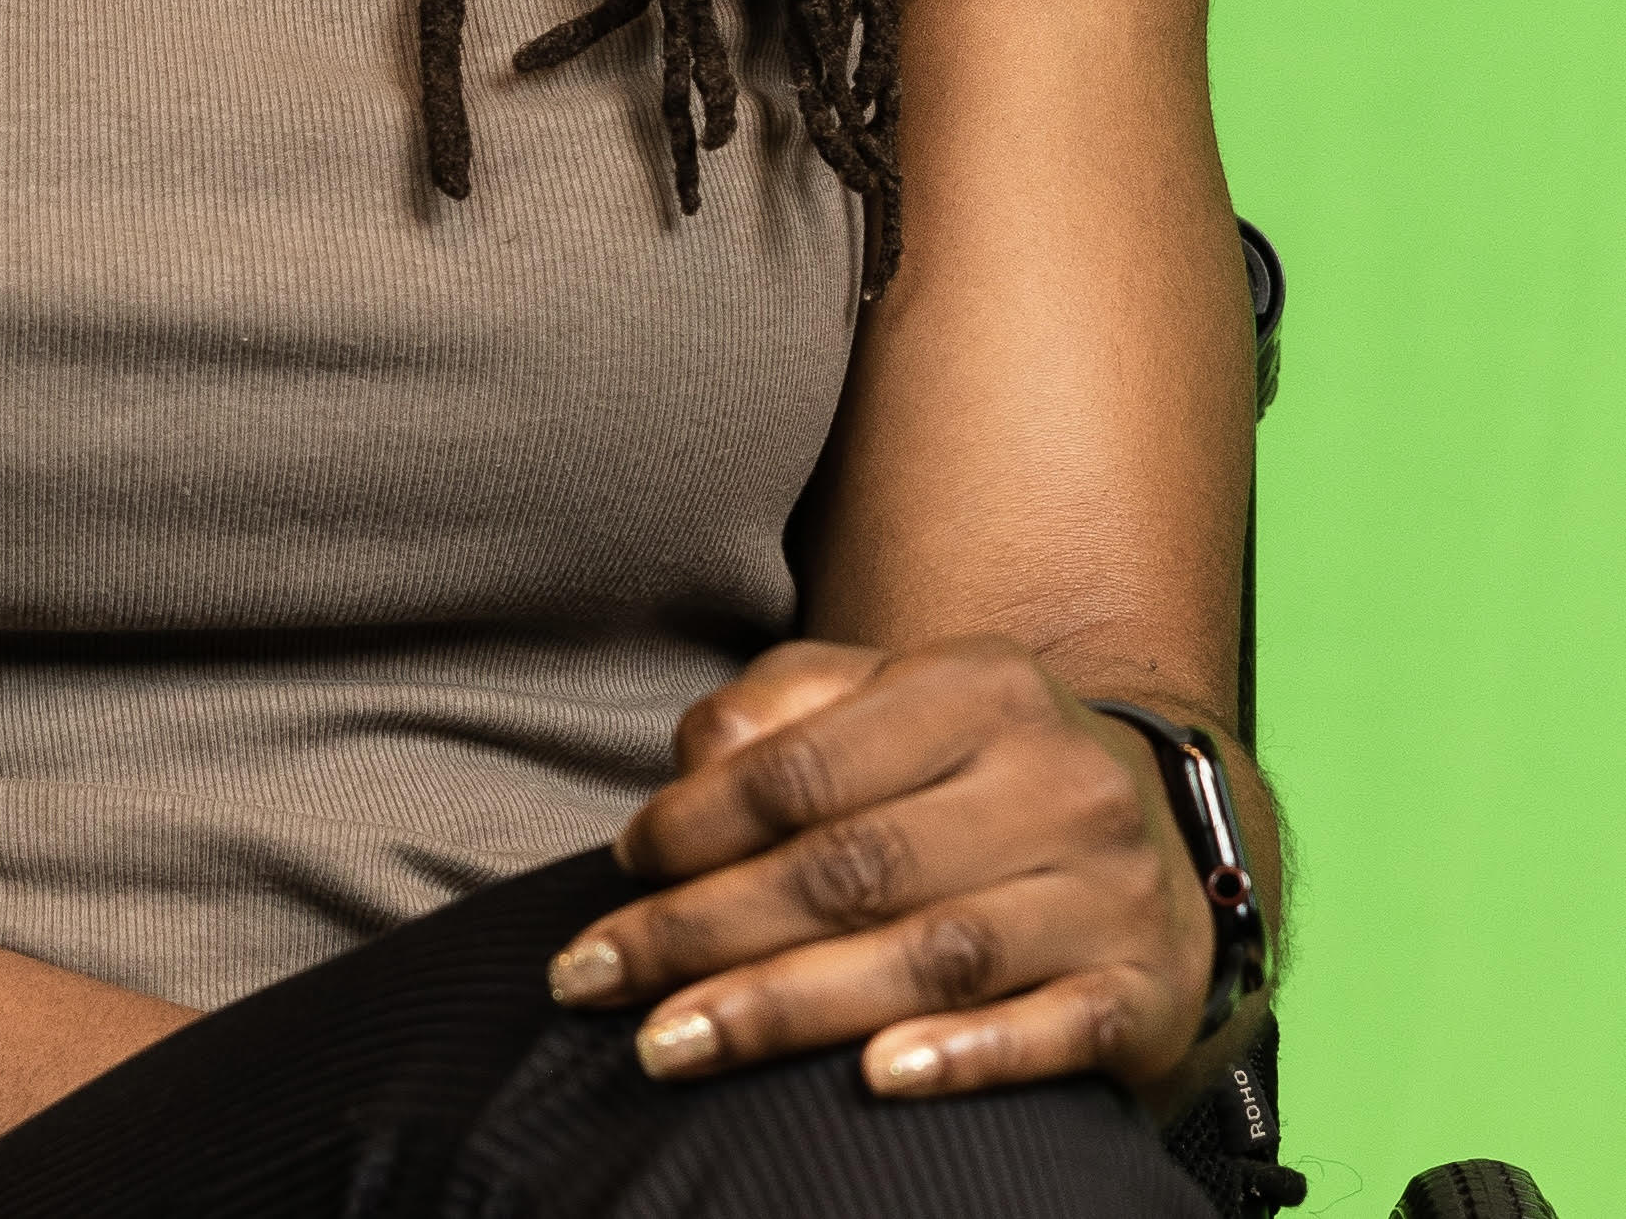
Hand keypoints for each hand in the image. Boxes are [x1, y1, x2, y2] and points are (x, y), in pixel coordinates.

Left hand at [546, 637, 1224, 1105]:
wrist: (1174, 833)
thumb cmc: (981, 772)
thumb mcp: (893, 701)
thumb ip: (787, 708)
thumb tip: (692, 759)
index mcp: (976, 687)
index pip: (806, 764)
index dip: (698, 822)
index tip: (619, 870)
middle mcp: (1052, 779)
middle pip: (850, 867)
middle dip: (706, 931)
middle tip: (593, 980)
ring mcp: (1107, 890)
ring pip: (930, 953)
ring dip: (787, 1008)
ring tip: (671, 1047)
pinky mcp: (1147, 993)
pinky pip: (1052, 1031)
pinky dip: (966, 1058)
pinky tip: (876, 1080)